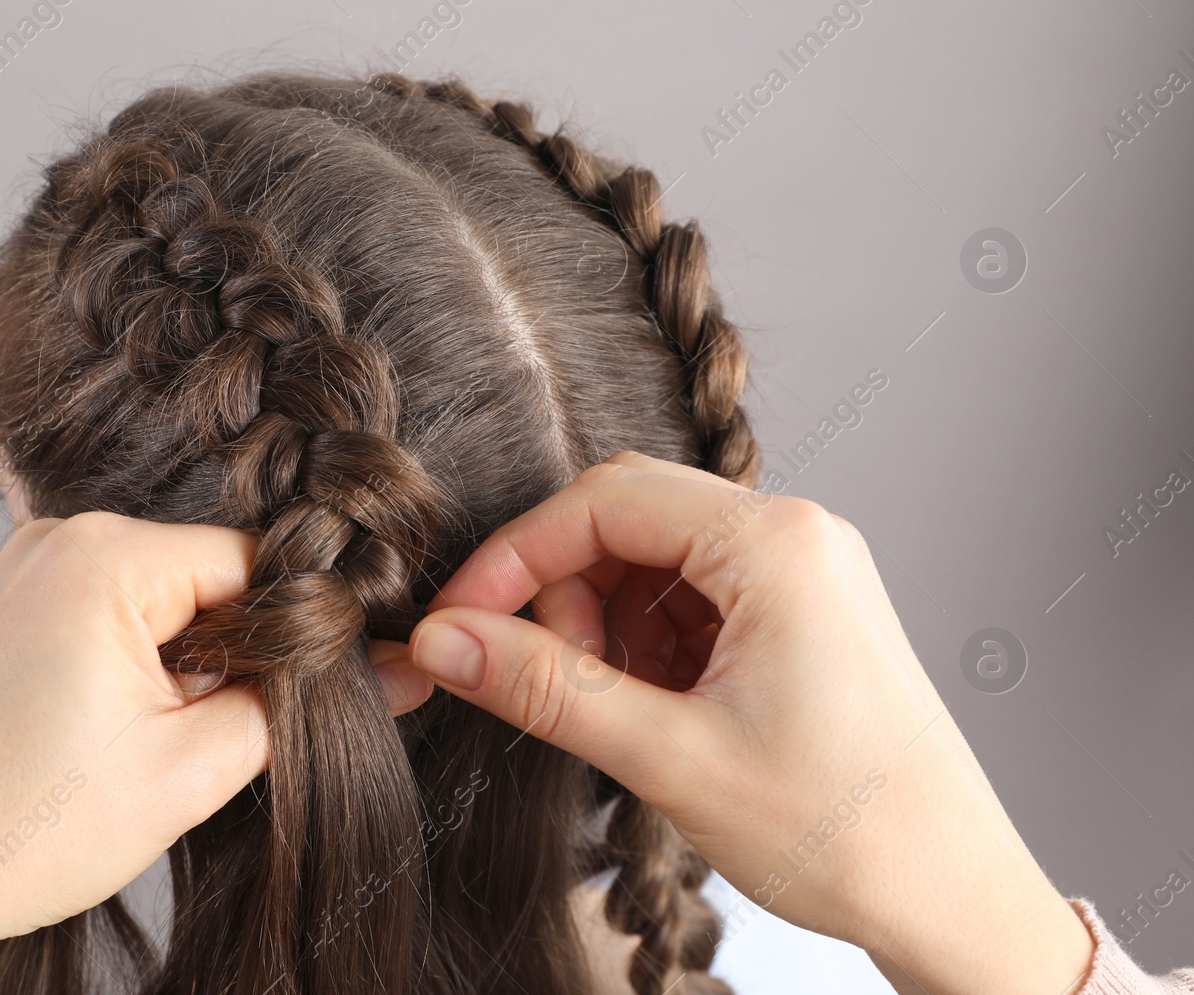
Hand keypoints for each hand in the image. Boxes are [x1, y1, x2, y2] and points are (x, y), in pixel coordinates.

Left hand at [0, 513, 430, 994]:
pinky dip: (143, 664)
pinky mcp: (16, 604)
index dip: (308, 625)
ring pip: (168, 599)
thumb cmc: (15, 831)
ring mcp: (30, 567)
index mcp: (103, 554)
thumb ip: (301, 706)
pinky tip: (120, 732)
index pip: (259, 559)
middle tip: (227, 735)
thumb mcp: (190, 772)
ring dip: (191, 664)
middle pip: (213, 576)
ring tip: (156, 743)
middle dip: (243, 651)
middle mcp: (61, 537)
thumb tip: (398, 671)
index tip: (339, 683)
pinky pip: (117, 612)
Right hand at [404, 452, 1094, 994]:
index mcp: (776, 545)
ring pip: (653, 563)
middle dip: (561, 591)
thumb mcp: (671, 759)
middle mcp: (795, 539)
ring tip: (606, 710)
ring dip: (603, 625)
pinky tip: (648, 712)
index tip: (458, 621)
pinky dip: (646, 648)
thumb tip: (445, 642)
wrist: (954, 899)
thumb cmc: (849, 832)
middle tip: (531, 674)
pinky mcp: (800, 617)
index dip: (515, 557)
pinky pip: (691, 601)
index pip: (604, 501)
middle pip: (627, 520)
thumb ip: (546, 688)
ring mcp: (802, 576)